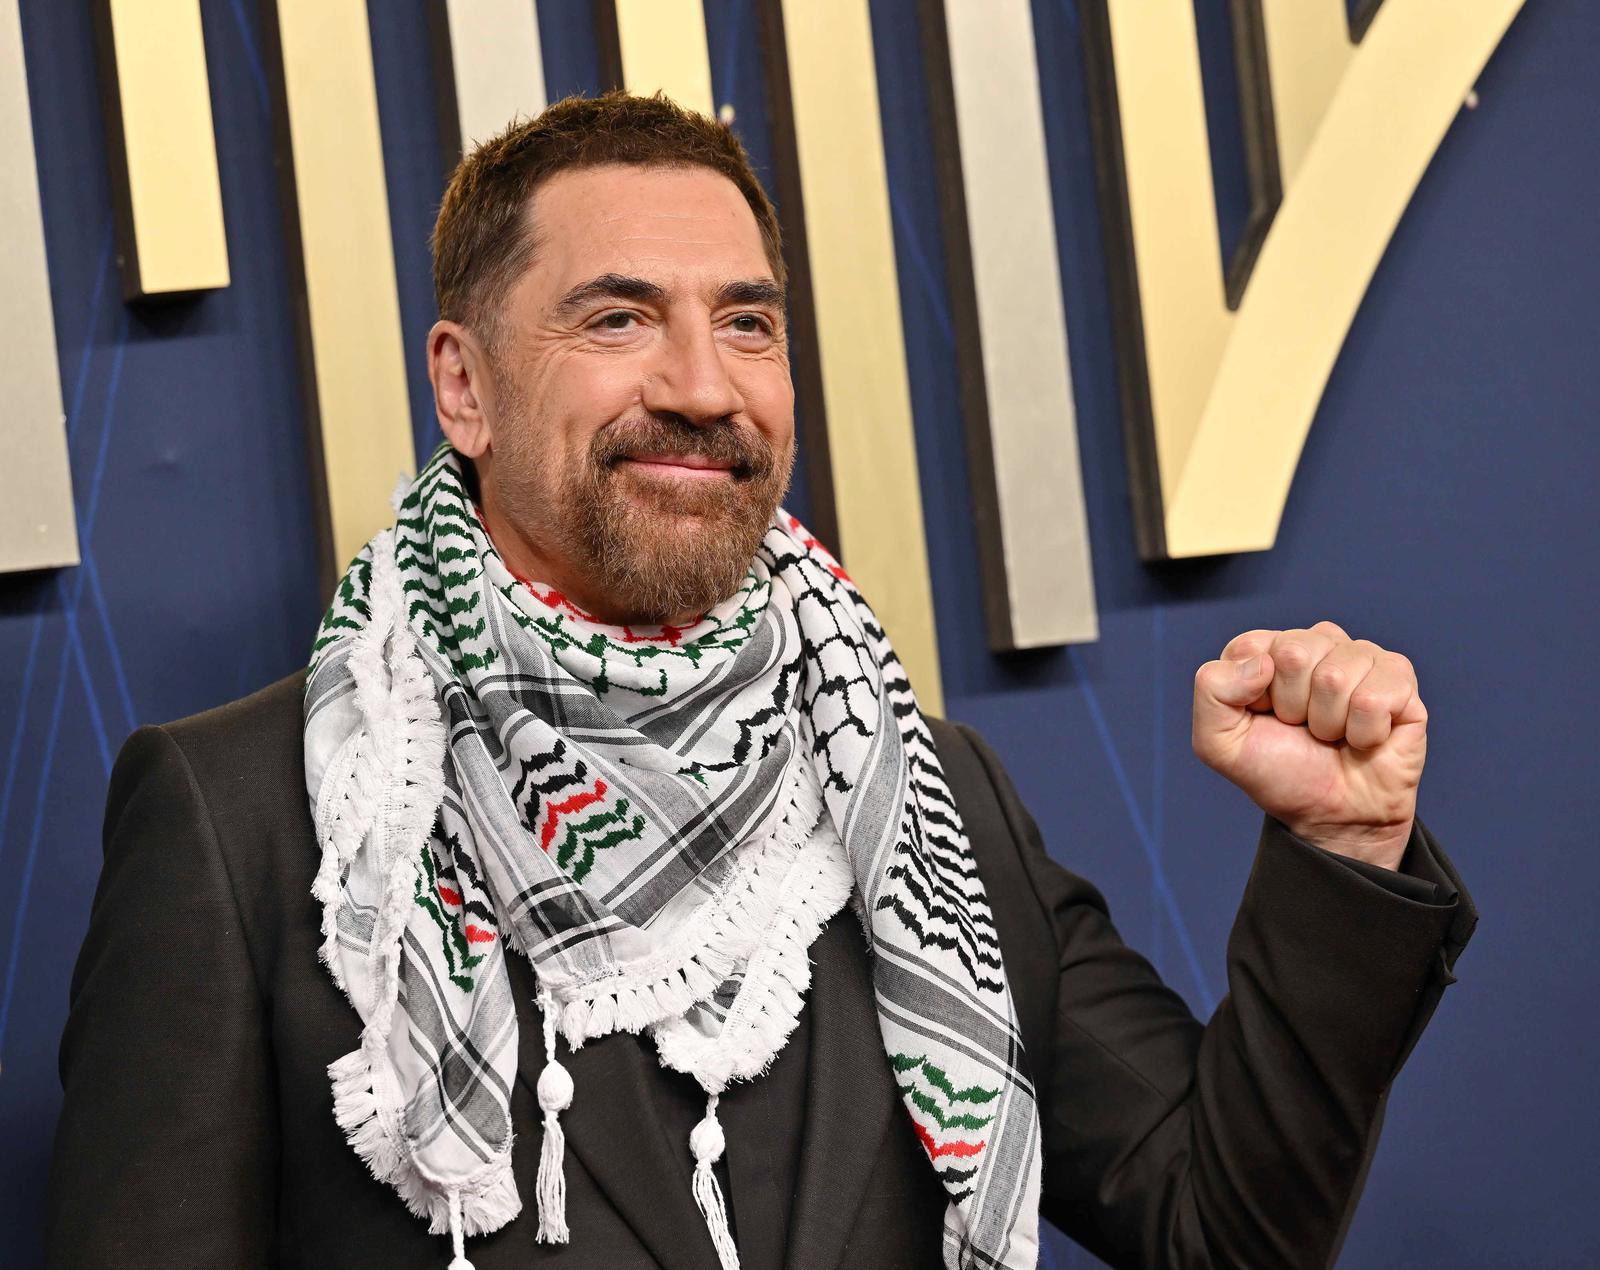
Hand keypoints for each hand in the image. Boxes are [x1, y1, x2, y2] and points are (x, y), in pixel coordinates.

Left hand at [1191, 621, 1426, 869]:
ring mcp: (1360, 658)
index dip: (1253, 694)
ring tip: (1333, 735)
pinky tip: (1364, 738)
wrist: (1332, 816)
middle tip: (1302, 729)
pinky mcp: (1400, 680)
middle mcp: (1315, 644)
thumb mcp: (1218, 742)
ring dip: (1330, 722)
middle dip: (1293, 706)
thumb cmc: (1279, 773)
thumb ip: (1211, 690)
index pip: (1252, 646)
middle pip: (1295, 651)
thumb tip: (1262, 661)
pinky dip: (1365, 731)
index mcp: (1268, 651)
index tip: (1264, 718)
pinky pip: (1376, 696)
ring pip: (1337, 674)